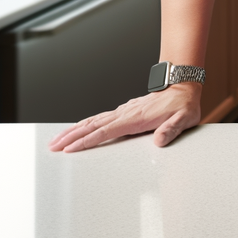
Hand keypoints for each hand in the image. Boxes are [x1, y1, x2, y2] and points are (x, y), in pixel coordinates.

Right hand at [47, 83, 203, 152]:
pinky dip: (84, 124)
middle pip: (92, 126)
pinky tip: (77, 128)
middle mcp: (125, 113)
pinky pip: (99, 119)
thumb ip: (172, 130)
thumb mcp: (184, 119)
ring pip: (92, 121)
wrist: (183, 87)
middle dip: (71, 137)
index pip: (106, 132)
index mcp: (136, 118)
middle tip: (53, 147)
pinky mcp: (123, 111)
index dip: (87, 141)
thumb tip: (160, 141)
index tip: (71, 149)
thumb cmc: (183, 105)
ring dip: (73, 130)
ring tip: (57, 140)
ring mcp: (123, 111)